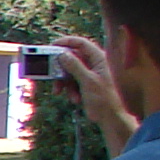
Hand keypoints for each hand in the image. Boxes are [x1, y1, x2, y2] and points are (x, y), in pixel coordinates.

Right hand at [55, 33, 135, 153]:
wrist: (110, 117)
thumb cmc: (105, 99)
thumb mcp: (88, 81)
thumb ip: (75, 66)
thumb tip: (62, 54)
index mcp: (98, 58)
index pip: (81, 43)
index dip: (66, 42)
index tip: (52, 46)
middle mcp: (93, 64)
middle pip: (71, 58)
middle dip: (60, 67)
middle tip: (50, 72)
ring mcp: (88, 74)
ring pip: (68, 71)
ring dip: (63, 82)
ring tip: (60, 92)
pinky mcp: (84, 83)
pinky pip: (70, 82)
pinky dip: (69, 90)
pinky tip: (74, 98)